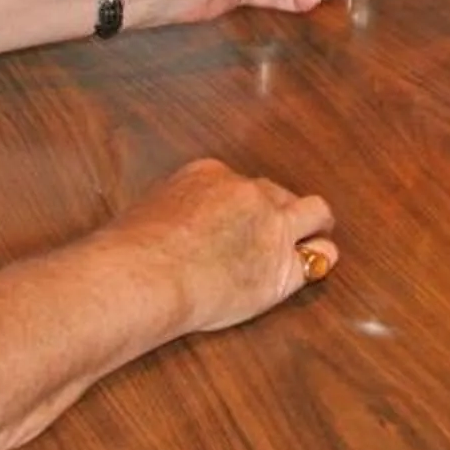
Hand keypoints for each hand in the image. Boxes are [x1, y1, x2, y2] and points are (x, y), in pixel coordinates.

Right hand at [105, 158, 338, 331]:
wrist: (144, 276)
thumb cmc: (130, 253)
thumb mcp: (146, 213)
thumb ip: (169, 213)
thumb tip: (163, 229)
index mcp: (208, 174)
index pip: (237, 183)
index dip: (239, 205)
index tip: (233, 221)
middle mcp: (246, 192)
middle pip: (274, 193)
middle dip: (273, 211)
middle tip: (268, 233)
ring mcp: (271, 225)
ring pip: (312, 211)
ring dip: (313, 223)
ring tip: (314, 235)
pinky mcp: (283, 263)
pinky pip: (318, 254)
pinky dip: (318, 257)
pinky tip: (314, 263)